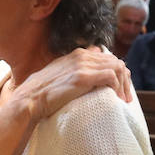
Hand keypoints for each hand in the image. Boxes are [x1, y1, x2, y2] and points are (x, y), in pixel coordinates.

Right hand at [10, 47, 133, 120]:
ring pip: (117, 67)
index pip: (108, 58)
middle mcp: (81, 55)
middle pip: (116, 62)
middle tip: (125, 98)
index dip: (117, 73)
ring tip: (123, 100)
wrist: (29, 100)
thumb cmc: (43, 92)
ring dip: (123, 85)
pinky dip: (117, 88)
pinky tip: (116, 99)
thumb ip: (76, 68)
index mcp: (77, 54)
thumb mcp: (60, 74)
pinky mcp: (82, 77)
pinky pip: (111, 76)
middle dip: (124, 80)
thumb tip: (91, 63)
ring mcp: (82, 65)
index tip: (119, 90)